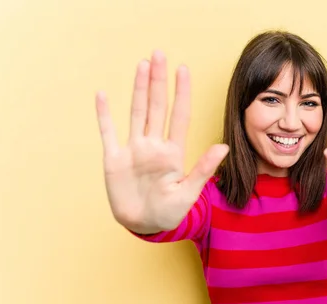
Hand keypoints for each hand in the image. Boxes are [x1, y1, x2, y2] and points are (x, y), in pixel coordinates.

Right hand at [95, 50, 228, 233]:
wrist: (144, 227)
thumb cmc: (169, 213)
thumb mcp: (188, 193)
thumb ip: (203, 169)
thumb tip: (223, 146)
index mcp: (173, 153)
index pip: (179, 116)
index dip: (181, 93)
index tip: (184, 70)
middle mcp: (153, 146)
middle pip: (157, 107)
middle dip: (159, 81)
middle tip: (160, 54)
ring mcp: (133, 151)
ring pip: (137, 113)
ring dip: (138, 89)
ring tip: (142, 65)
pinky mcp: (114, 160)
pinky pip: (108, 133)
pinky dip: (104, 115)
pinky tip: (103, 95)